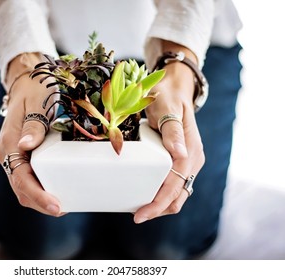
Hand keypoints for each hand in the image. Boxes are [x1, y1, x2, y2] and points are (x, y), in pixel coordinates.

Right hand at [0, 54, 62, 216]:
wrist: (26, 82)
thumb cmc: (34, 90)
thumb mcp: (36, 103)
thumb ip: (33, 126)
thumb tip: (26, 146)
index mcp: (8, 144)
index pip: (21, 179)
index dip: (38, 196)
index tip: (57, 207)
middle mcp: (8, 154)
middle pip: (21, 189)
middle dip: (40, 203)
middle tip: (64, 209)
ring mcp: (14, 156)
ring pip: (23, 187)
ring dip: (40, 199)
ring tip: (63, 204)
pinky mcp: (22, 155)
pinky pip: (29, 177)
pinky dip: (41, 188)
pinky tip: (57, 189)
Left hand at [134, 47, 204, 223]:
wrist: (174, 89)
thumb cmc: (168, 96)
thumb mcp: (167, 108)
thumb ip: (172, 130)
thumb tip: (180, 154)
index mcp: (191, 152)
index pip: (174, 186)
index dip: (157, 203)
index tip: (140, 215)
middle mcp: (192, 160)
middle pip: (177, 196)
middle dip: (158, 209)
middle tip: (136, 216)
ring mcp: (187, 161)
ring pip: (176, 193)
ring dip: (160, 204)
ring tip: (138, 208)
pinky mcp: (180, 161)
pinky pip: (173, 184)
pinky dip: (161, 194)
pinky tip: (146, 194)